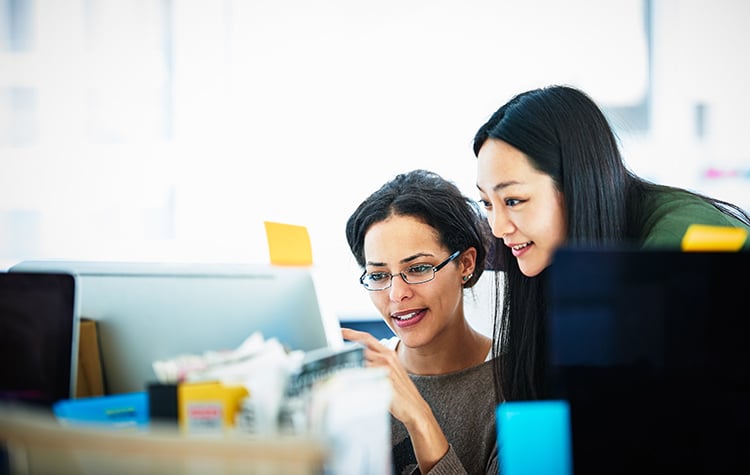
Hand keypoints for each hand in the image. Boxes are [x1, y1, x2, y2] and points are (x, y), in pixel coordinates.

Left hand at [341, 328, 449, 471]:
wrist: (415, 408)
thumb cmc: (401, 392)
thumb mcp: (390, 371)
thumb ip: (375, 363)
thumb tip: (358, 361)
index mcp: (388, 353)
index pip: (366, 338)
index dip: (351, 333)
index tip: (339, 331)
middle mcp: (386, 358)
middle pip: (359, 349)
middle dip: (345, 352)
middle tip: (332, 354)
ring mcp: (384, 370)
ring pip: (358, 362)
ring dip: (348, 367)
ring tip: (339, 373)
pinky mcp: (382, 382)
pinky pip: (362, 378)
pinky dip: (354, 379)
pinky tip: (349, 385)